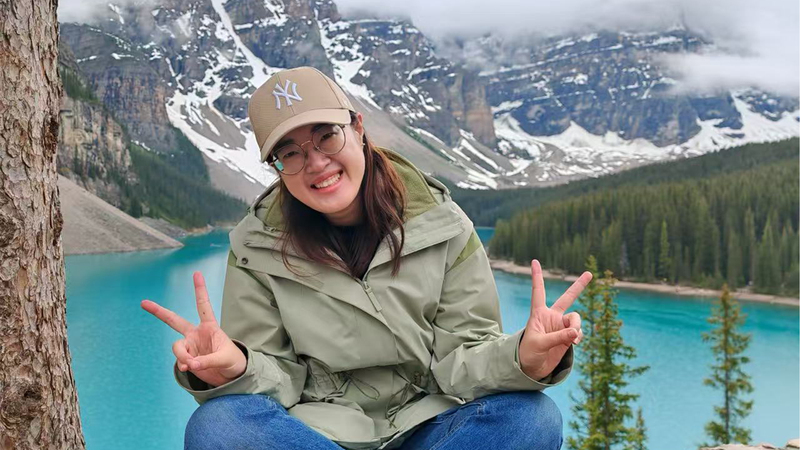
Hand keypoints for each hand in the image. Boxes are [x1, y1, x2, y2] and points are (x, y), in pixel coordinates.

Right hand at [141, 272, 245, 386]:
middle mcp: (196, 334)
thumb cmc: (232, 361)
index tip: (196, 273)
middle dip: (159, 312)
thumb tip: (191, 364)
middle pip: (174, 320)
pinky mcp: (187, 358)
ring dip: (181, 355)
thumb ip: (208, 360)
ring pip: (176, 347)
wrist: (229, 376)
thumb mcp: (225, 358)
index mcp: (209, 327)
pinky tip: (189, 368)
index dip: (200, 289)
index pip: (203, 305)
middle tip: (144, 303)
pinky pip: (179, 360)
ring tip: (191, 364)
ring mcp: (190, 346)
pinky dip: (183, 364)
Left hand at [518, 260, 591, 380]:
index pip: (538, 291)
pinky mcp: (568, 338)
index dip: (537, 276)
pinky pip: (579, 332)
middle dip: (579, 286)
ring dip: (576, 326)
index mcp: (538, 313)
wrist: (532, 368)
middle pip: (567, 298)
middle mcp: (552, 317)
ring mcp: (561, 327)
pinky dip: (579, 336)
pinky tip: (575, 342)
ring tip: (572, 338)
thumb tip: (576, 332)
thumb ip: (558, 337)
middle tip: (590, 274)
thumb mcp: (539, 343)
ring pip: (576, 319)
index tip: (534, 261)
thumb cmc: (528, 353)